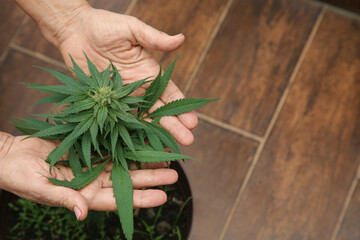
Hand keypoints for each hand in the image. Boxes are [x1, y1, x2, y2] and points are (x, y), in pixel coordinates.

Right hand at [0, 133, 177, 220]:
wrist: (10, 156)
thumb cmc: (20, 175)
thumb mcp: (40, 188)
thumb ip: (63, 199)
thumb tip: (82, 214)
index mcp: (83, 195)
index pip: (118, 199)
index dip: (141, 198)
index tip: (163, 196)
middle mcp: (93, 181)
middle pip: (128, 181)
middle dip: (151, 179)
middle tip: (174, 175)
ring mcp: (93, 164)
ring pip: (125, 164)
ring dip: (145, 162)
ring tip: (167, 159)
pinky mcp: (90, 149)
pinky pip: (113, 147)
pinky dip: (130, 145)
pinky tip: (145, 141)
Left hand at [57, 8, 197, 145]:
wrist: (74, 30)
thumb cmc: (104, 26)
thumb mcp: (132, 29)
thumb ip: (155, 38)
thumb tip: (181, 38)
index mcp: (149, 72)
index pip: (170, 93)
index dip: (181, 107)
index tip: (192, 122)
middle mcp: (139, 88)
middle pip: (160, 110)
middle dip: (174, 126)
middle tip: (187, 142)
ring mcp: (122, 97)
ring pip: (142, 119)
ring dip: (154, 134)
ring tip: (168, 149)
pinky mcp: (105, 102)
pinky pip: (118, 119)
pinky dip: (128, 132)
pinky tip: (138, 145)